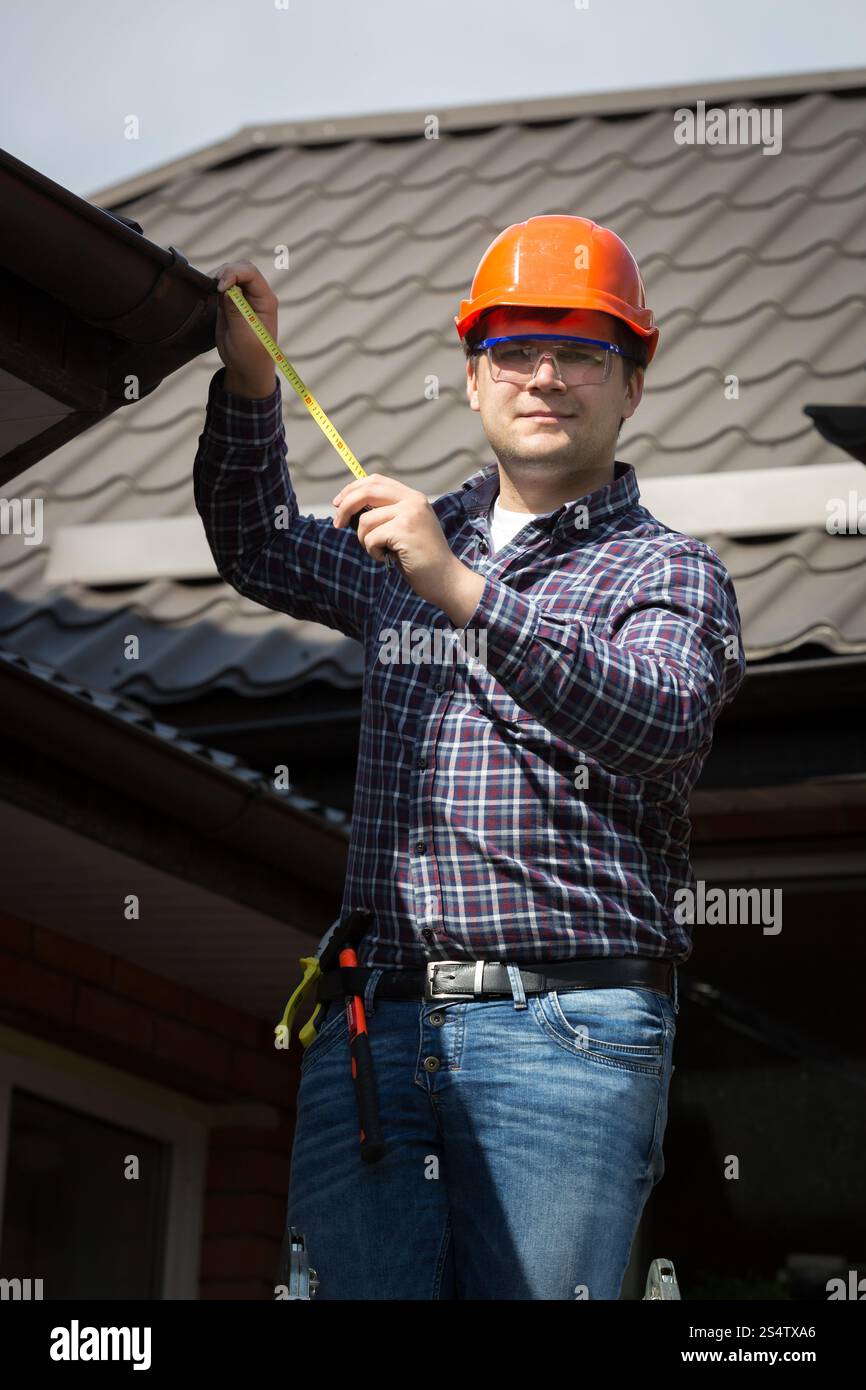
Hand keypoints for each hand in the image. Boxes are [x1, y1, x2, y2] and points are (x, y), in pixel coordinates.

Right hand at [207, 259, 277, 396]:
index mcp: (266, 301)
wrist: (247, 370)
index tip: (220, 287)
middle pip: (241, 268)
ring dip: (218, 277)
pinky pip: (223, 285)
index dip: (233, 273)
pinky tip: (208, 293)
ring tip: (208, 289)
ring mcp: (244, 298)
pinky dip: (214, 285)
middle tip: (211, 285)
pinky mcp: (232, 303)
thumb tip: (229, 289)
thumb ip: (237, 312)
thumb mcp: (244, 336)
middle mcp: (257, 296)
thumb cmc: (251, 356)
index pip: (251, 273)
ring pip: (231, 273)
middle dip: (225, 271)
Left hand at [332, 475, 455, 602]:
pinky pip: (370, 538)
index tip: (339, 503)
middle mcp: (412, 500)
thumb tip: (349, 508)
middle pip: (366, 491)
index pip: (376, 480)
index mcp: (412, 497)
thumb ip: (384, 514)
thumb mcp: (403, 529)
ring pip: (365, 520)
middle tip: (337, 524)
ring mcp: (409, 514)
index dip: (353, 489)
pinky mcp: (403, 530)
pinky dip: (373, 552)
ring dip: (365, 540)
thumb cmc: (420, 559)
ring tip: (382, 552)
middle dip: (346, 507)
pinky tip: (387, 558)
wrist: (445, 579)